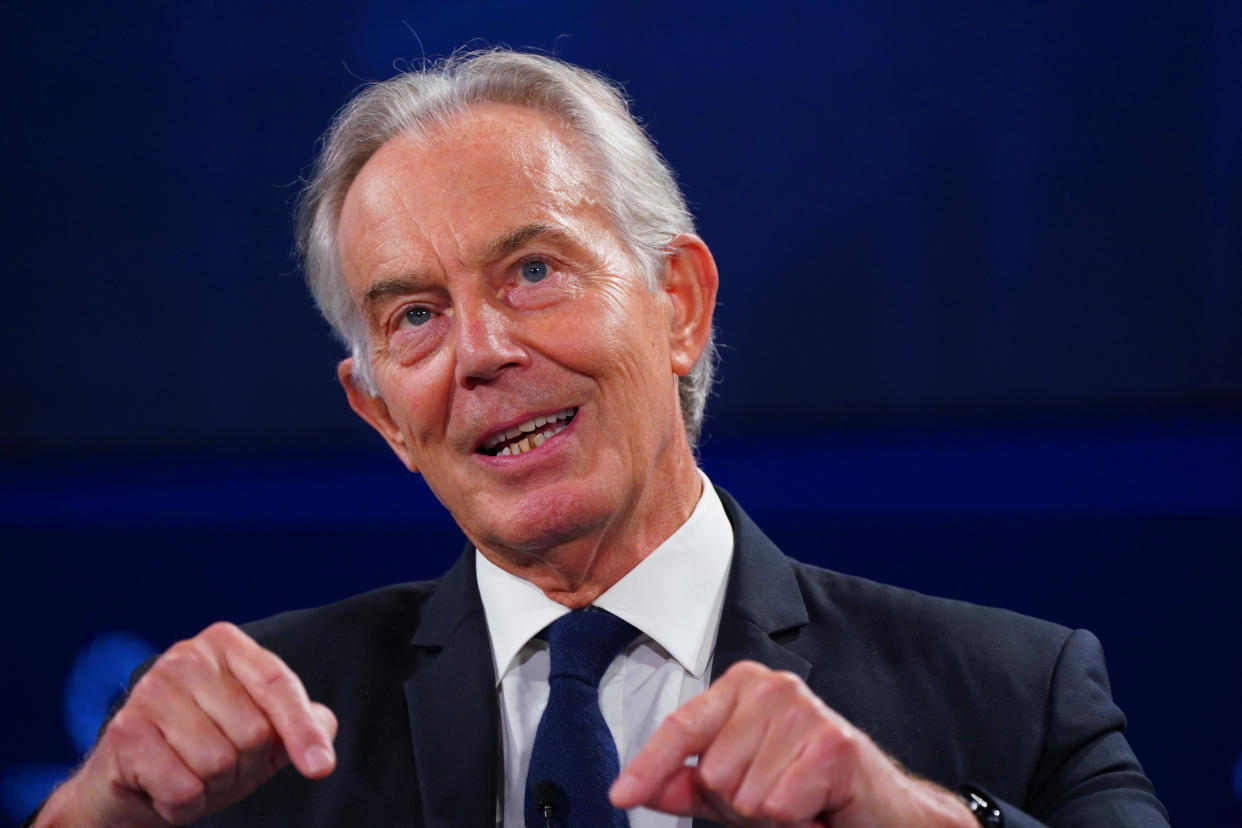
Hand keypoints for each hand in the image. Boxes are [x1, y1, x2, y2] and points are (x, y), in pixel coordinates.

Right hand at [36, 622, 336, 827]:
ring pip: (218, 762)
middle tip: (219, 765)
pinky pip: (183, 787)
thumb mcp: (261, 734)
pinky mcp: (124, 732)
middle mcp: (187, 657)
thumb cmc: (204, 749)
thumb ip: (301, 722)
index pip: (278, 686)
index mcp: (226, 646)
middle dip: (244, 765)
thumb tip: (324, 728)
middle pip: (252, 732)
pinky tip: (166, 789)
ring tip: (191, 774)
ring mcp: (151, 690)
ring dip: (212, 786)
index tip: (321, 768)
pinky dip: (184, 804)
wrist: (130, 784)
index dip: (302, 730)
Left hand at [609, 661, 973, 826]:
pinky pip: (778, 804)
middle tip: (780, 800)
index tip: (621, 795)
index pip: (682, 728)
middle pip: (714, 774)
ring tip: (801, 803)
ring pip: (745, 794)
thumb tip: (641, 789)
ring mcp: (804, 709)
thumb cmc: (811, 793)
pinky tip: (820, 807)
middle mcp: (772, 687)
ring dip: (772, 815)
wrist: (884, 813)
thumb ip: (689, 786)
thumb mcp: (738, 790)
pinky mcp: (834, 742)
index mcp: (743, 687)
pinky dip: (798, 820)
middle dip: (739, 805)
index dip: (649, 767)